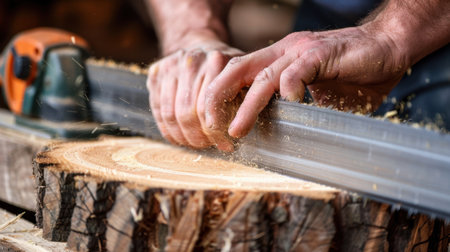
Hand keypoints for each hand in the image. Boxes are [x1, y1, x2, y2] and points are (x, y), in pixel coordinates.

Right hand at [147, 40, 241, 149]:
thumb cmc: (225, 69)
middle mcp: (192, 60)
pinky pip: (157, 109)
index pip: (210, 106)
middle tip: (206, 145)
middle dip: (198, 136)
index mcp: (217, 61)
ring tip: (194, 143)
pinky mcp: (156, 72)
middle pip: (188, 112)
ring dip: (181, 136)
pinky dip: (167, 129)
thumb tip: (231, 142)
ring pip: (170, 114)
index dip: (215, 131)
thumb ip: (244, 103)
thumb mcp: (243, 78)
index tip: (224, 144)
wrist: (198, 43)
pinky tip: (178, 136)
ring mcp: (171, 65)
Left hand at [204, 26, 407, 147]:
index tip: (217, 127)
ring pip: (262, 77)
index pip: (237, 75)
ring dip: (246, 106)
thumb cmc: (352, 73)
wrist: (388, 47)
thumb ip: (294, 105)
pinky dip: (288, 91)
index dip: (220, 98)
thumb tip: (279, 130)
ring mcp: (301, 51)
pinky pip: (297, 73)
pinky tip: (289, 108)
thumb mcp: (314, 92)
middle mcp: (283, 51)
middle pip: (236, 71)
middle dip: (217, 100)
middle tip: (211, 129)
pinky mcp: (322, 54)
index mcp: (277, 59)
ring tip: (236, 131)